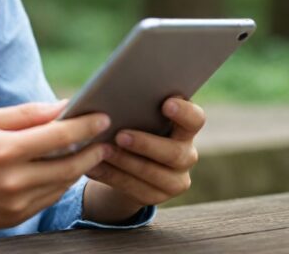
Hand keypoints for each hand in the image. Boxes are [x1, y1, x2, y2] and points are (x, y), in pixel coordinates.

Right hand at [0, 100, 113, 232]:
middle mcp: (14, 181)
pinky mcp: (14, 219)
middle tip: (106, 138)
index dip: (85, 126)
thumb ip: (23, 115)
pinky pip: (48, 199)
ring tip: (91, 152)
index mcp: (5, 151)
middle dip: (92, 150)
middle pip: (69, 165)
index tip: (102, 117)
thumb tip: (59, 107)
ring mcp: (16, 204)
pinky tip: (64, 170)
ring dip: (80, 168)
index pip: (59, 136)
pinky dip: (60, 183)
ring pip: (62, 184)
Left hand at [83, 97, 204, 218]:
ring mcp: (175, 180)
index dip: (184, 112)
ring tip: (102, 150)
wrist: (130, 160)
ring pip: (152, 174)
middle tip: (120, 135)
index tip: (166, 103)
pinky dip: (111, 175)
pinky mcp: (156, 196)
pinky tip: (93, 166)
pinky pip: (133, 188)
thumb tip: (111, 92)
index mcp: (185, 128)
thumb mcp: (138, 114)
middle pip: (174, 153)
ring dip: (125, 162)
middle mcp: (186, 154)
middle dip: (146, 144)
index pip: (195, 119)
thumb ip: (136, 104)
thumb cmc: (134, 124)